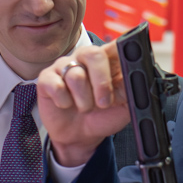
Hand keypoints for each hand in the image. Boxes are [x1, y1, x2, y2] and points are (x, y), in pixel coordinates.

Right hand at [36, 42, 129, 167]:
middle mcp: (84, 58)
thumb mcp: (124, 107)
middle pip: (94, 54)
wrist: (80, 136)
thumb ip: (131, 90)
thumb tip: (136, 77)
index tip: (126, 61)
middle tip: (103, 103)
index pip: (115, 45)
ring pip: (75, 75)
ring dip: (83, 100)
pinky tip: (66, 105)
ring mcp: (64, 66)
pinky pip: (56, 85)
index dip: (120, 48)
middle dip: (101, 83)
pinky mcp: (46, 78)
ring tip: (84, 108)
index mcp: (107, 61)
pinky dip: (64, 101)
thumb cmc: (102, 116)